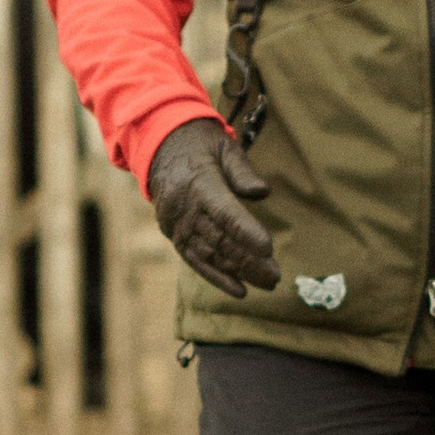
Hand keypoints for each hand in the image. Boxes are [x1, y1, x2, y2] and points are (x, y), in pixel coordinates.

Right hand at [148, 116, 277, 293]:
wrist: (159, 145)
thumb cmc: (200, 144)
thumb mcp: (224, 146)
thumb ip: (243, 171)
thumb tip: (262, 192)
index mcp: (199, 182)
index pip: (225, 213)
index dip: (246, 232)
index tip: (268, 249)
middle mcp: (184, 207)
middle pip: (220, 239)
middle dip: (249, 260)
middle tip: (275, 275)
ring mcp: (176, 224)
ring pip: (209, 253)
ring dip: (238, 271)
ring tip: (266, 283)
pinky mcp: (173, 234)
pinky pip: (194, 260)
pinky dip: (217, 277)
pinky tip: (239, 290)